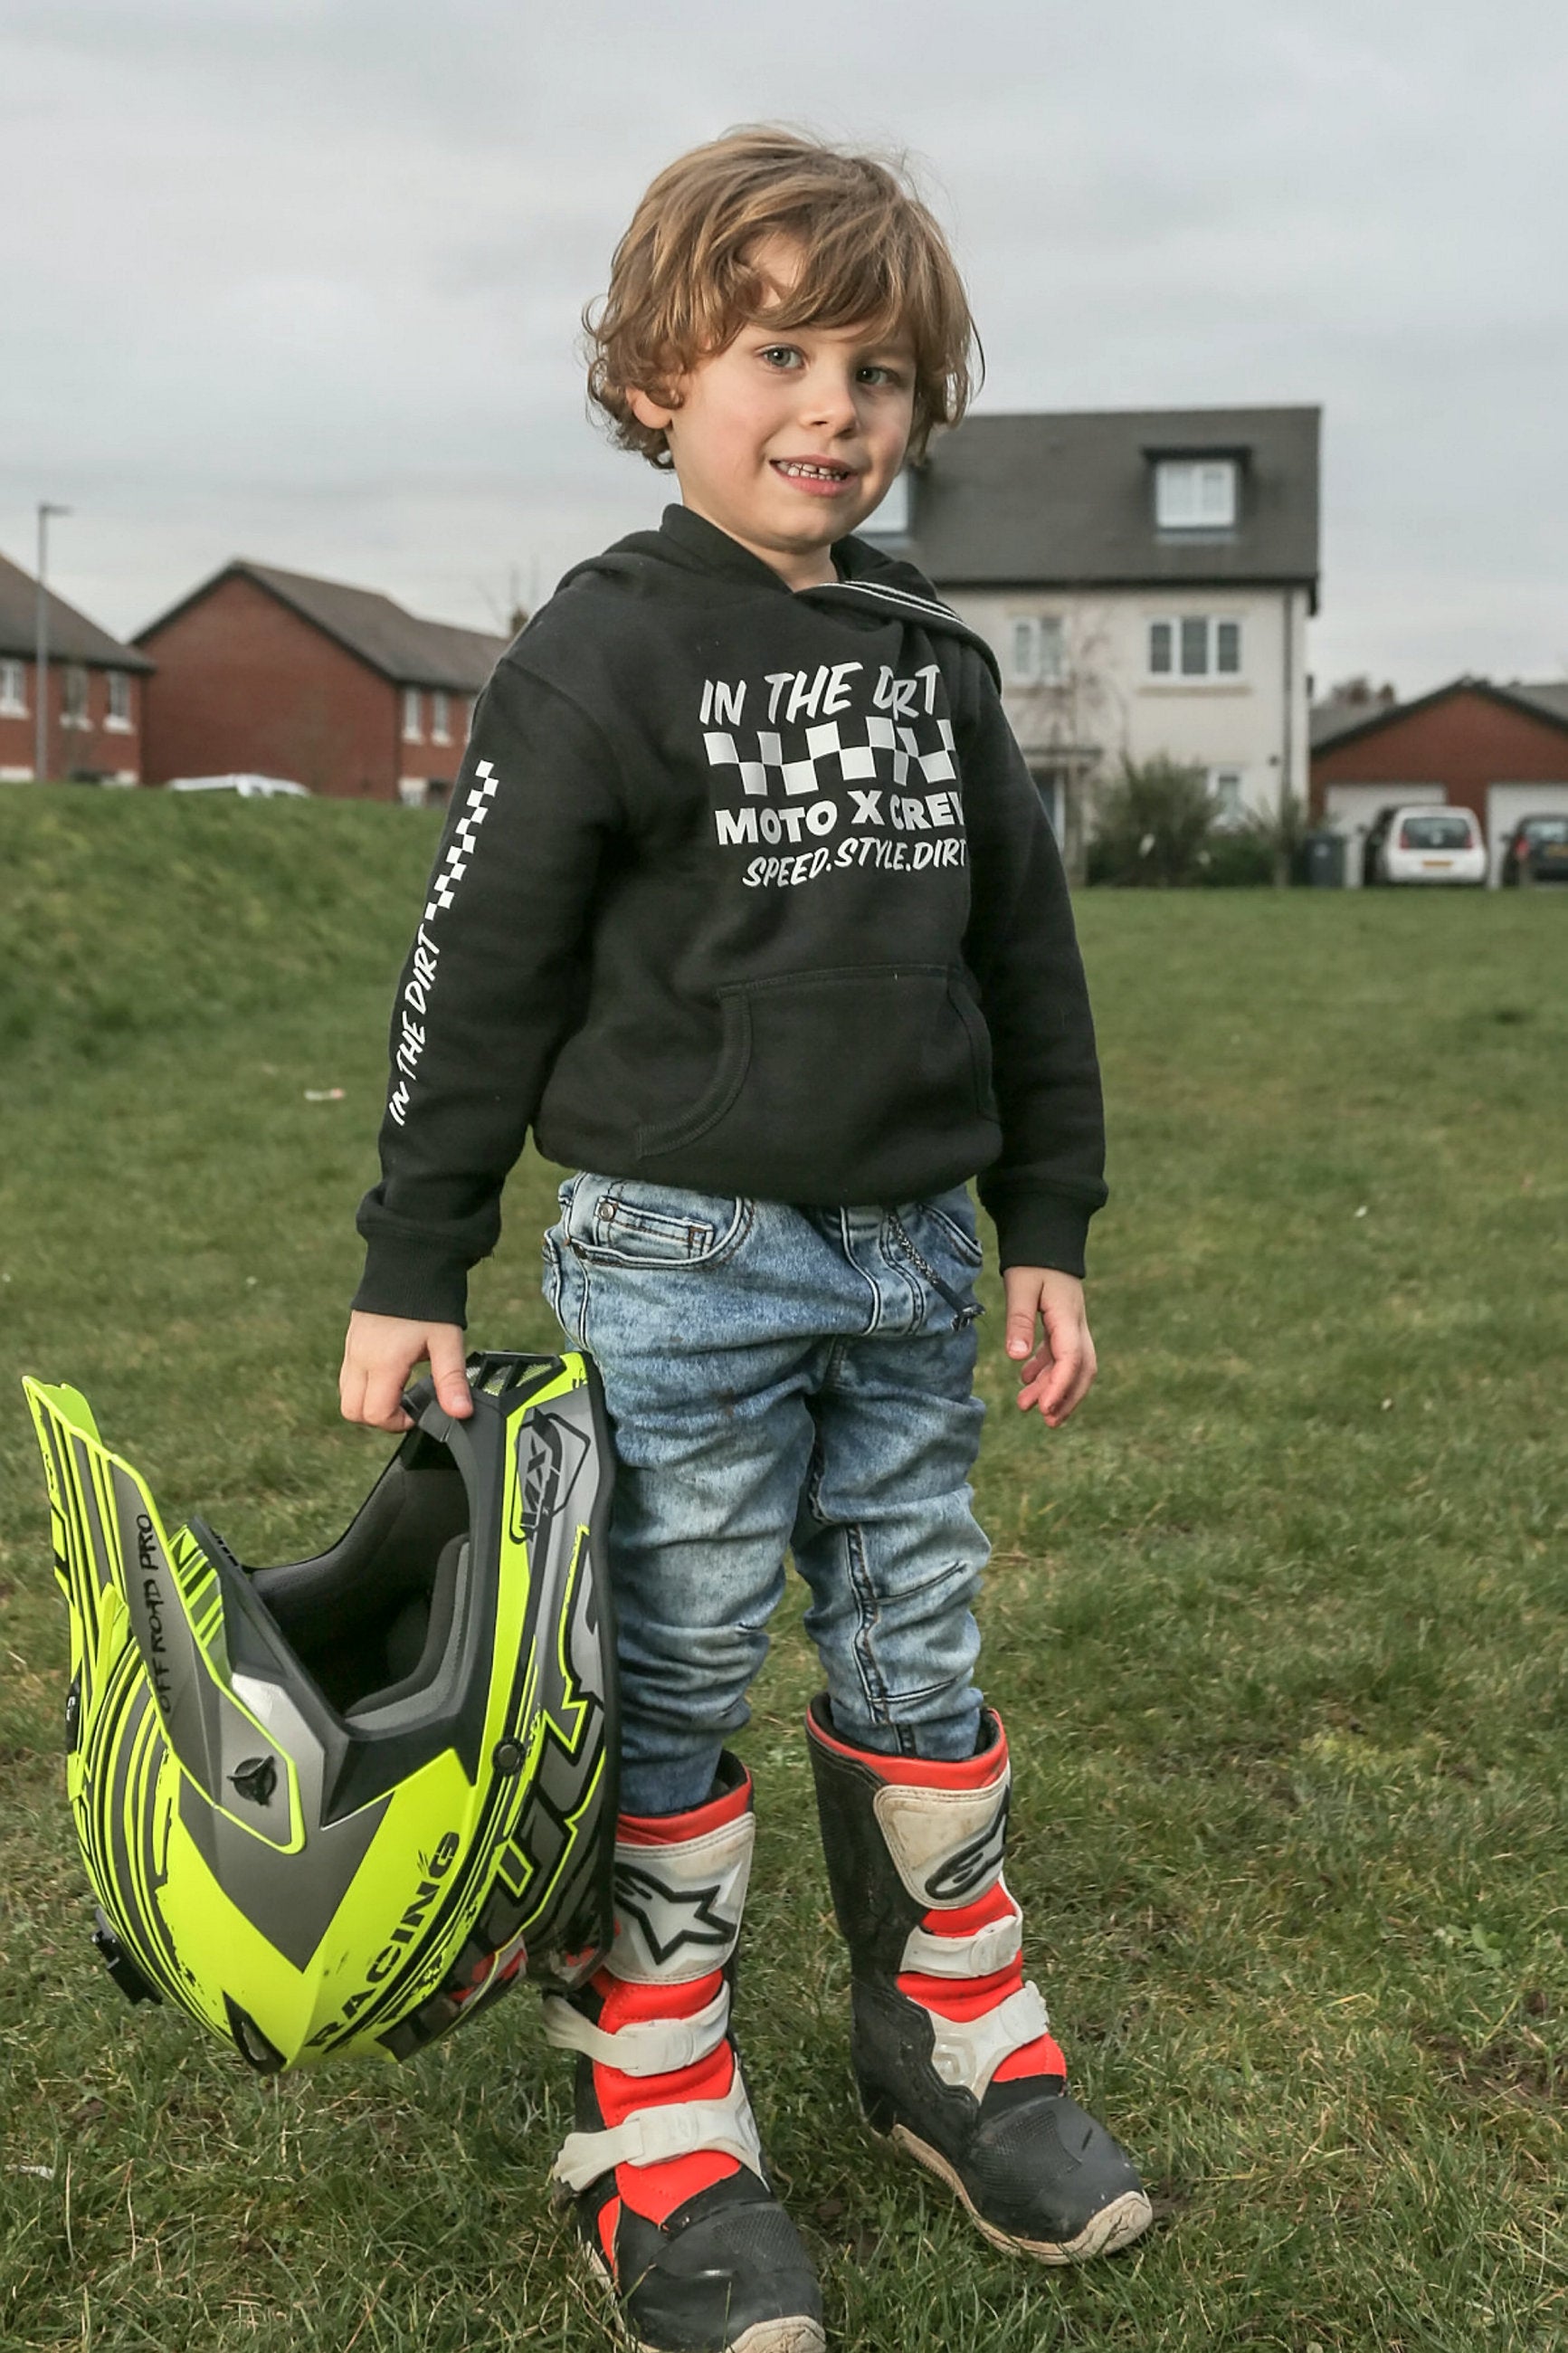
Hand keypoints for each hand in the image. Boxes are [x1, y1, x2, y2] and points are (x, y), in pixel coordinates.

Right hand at [339, 1310, 472, 1432]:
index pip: (375, 1414)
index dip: (398, 1422)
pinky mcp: (352, 1340)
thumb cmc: (428, 1299)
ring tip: (400, 1388)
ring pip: (347, 1395)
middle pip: (352, 1411)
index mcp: (383, 1362)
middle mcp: (360, 1358)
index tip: (418, 1411)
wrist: (409, 1260)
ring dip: (369, 1402)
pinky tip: (392, 1371)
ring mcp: (352, 1348)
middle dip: (379, 1417)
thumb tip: (460, 1413)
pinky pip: (348, 1376)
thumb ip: (452, 1380)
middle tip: (406, 1405)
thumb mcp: (447, 1341)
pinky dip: (365, 1385)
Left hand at [1003, 1266, 1097, 1425]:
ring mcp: (1073, 1324)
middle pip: (1082, 1369)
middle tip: (1046, 1420)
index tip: (1043, 1409)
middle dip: (1067, 1397)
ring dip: (1054, 1387)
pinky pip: (1061, 1354)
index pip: (1071, 1359)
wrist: (1046, 1237)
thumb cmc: (1032, 1259)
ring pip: (1072, 1365)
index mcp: (1068, 1316)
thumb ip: (1018, 1321)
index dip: (1059, 1387)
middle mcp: (1077, 1324)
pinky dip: (1046, 1369)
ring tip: (1027, 1406)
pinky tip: (1025, 1378)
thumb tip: (1017, 1358)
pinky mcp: (1064, 1323)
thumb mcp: (1019, 1287)